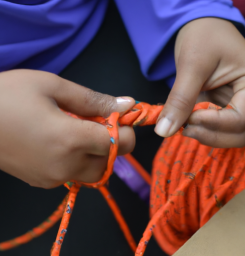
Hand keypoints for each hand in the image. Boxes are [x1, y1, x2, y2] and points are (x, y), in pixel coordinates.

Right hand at [0, 70, 134, 187]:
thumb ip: (94, 99)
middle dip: (114, 141)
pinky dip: (80, 159)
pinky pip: (75, 174)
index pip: (121, 143)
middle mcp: (65, 165)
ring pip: (95, 171)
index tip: (119, 115)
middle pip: (111, 160)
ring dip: (98, 153)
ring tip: (80, 130)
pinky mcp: (43, 182)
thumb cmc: (7, 95)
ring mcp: (53, 178)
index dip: (127, 129)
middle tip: (98, 120)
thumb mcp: (52, 86)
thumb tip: (127, 104)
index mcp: (70, 139)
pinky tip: (64, 142)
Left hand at [155, 18, 244, 147]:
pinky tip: (186, 120)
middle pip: (238, 134)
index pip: (240, 118)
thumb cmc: (203, 37)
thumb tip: (164, 131)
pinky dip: (201, 129)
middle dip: (208, 135)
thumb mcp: (192, 64)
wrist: (202, 29)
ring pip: (229, 136)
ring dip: (205, 135)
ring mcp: (239, 104)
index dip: (212, 124)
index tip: (187, 118)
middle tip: (183, 126)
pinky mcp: (225, 107)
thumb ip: (180, 99)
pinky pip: (218, 129)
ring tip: (183, 123)